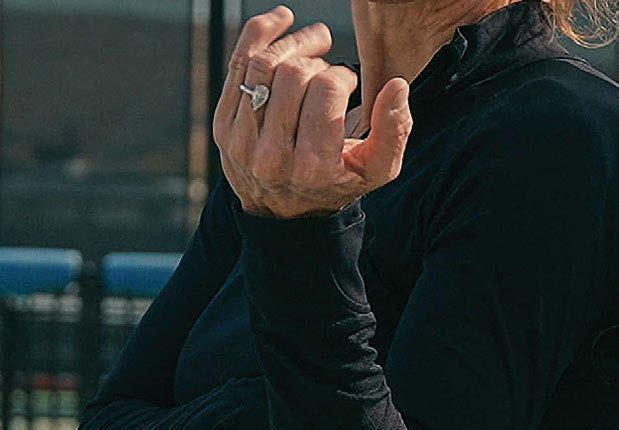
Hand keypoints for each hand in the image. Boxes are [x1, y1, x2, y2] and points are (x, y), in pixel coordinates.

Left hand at [212, 5, 412, 219]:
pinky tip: (282, 23)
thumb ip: (394, 131)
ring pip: (263, 64)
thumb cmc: (334, 185)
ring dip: (292, 43)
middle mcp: (272, 156)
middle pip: (294, 74)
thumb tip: (397, 86)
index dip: (342, 77)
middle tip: (329, 60)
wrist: (285, 215)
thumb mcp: (375, 171)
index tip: (346, 86)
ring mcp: (242, 141)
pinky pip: (237, 66)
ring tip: (312, 43)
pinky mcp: (223, 127)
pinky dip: (258, 35)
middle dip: (317, 57)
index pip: (326, 88)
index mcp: (312, 166)